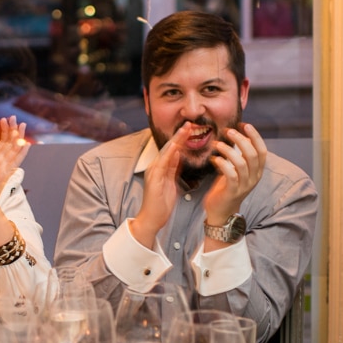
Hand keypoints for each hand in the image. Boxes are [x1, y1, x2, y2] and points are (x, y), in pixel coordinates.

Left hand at [0, 117, 28, 239]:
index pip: (1, 141)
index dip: (4, 130)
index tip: (5, 119)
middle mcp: (0, 161)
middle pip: (9, 143)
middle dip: (12, 130)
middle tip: (15, 117)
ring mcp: (4, 167)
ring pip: (13, 149)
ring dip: (18, 138)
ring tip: (22, 126)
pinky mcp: (4, 173)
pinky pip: (14, 161)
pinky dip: (21, 153)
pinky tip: (26, 144)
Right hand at [129, 123, 186, 246]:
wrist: (151, 219)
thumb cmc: (161, 204)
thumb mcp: (170, 183)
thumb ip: (173, 168)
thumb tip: (178, 155)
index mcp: (160, 168)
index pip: (172, 150)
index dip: (181, 139)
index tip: (191, 129)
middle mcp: (155, 167)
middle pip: (169, 147)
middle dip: (179, 135)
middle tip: (190, 123)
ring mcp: (153, 172)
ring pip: (166, 152)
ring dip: (176, 140)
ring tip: (186, 129)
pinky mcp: (154, 179)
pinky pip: (162, 164)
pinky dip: (169, 154)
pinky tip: (176, 146)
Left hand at [203, 122, 266, 225]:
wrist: (222, 210)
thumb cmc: (227, 186)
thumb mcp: (237, 169)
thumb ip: (240, 155)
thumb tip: (238, 134)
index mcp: (257, 170)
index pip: (262, 150)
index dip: (255, 136)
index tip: (244, 124)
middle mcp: (254, 177)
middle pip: (252, 154)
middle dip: (240, 139)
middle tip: (228, 131)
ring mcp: (245, 185)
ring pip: (241, 163)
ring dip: (228, 150)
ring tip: (216, 144)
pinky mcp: (233, 191)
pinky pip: (230, 174)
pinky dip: (222, 164)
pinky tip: (214, 159)